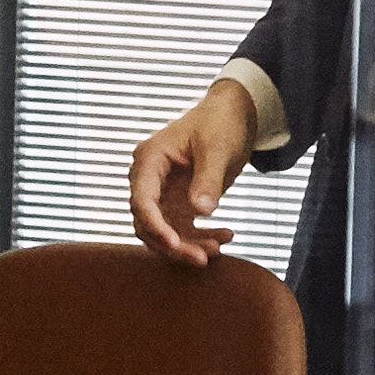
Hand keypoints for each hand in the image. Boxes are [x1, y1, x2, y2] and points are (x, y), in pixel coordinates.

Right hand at [127, 84, 257, 267]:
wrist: (232, 117)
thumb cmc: (220, 123)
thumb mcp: (217, 148)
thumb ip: (208, 180)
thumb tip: (200, 211)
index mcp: (150, 159)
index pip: (142, 199)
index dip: (154, 224)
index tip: (173, 243)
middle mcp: (150, 179)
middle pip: (149, 222)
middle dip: (174, 244)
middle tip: (202, 258)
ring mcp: (163, 193)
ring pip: (165, 232)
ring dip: (189, 246)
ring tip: (218, 249)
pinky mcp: (178, 203)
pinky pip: (183, 230)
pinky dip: (202, 238)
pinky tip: (225, 236)